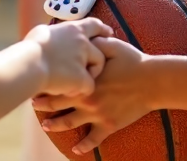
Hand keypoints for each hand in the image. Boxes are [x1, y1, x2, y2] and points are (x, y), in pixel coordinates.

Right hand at [25, 18, 111, 97]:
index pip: (94, 25)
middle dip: (97, 61)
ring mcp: (84, 61)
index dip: (102, 29)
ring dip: (88, 75)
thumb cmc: (31, 48)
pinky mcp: (82, 79)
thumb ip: (54, 34)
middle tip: (93, 68)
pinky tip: (67, 90)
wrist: (29, 64)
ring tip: (71, 80)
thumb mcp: (43, 33)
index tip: (108, 33)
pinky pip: (88, 87)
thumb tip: (52, 35)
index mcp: (73, 29)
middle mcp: (83, 43)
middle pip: (100, 51)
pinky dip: (80, 90)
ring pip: (97, 68)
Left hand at [33, 37, 152, 154]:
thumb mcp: (112, 45)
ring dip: (55, 125)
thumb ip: (94, 43)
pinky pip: (94, 139)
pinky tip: (76, 149)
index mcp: (86, 80)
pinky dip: (84, 146)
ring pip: (70, 123)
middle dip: (44, 105)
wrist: (153, 82)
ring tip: (46, 126)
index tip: (37, 83)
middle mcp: (87, 99)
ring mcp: (97, 114)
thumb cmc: (134, 61)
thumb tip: (83, 38)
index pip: (59, 83)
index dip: (45, 84)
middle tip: (34, 104)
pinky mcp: (108, 125)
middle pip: (58, 104)